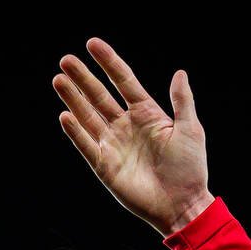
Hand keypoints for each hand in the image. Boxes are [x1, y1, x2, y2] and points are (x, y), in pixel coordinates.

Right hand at [53, 38, 214, 235]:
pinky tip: (65, 115)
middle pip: (100, 96)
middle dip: (83, 78)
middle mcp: (127, 126)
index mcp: (147, 114)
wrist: (183, 206)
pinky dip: (75, 131)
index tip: (92, 43)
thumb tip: (179, 72)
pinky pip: (86, 145)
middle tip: (66, 60)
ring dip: (73, 98)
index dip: (109, 62)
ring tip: (59, 79)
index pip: (124, 81)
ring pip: (88, 116)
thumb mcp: (190, 131)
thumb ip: (182, 101)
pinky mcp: (105, 166)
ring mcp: (114, 145)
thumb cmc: (191, 169)